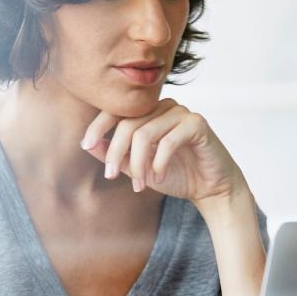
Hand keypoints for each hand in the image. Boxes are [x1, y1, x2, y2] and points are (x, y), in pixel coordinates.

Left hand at [79, 98, 246, 209]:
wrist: (211, 189)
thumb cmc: (175, 175)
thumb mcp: (137, 168)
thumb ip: (114, 155)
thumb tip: (87, 143)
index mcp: (148, 112)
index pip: (117, 111)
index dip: (98, 126)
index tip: (86, 145)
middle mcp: (163, 107)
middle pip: (127, 124)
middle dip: (116, 153)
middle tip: (111, 176)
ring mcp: (181, 113)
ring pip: (145, 133)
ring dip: (138, 164)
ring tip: (140, 184)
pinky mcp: (197, 124)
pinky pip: (168, 140)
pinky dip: (158, 163)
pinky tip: (158, 178)